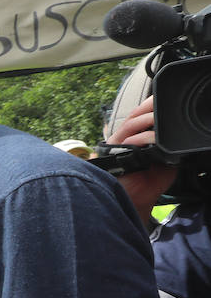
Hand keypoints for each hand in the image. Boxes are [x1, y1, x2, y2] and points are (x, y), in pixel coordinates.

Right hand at [109, 95, 176, 220]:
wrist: (138, 200)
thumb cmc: (150, 182)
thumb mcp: (167, 160)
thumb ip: (171, 146)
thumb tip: (184, 136)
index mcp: (138, 136)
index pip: (144, 116)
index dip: (152, 106)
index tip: (167, 98)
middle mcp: (126, 137)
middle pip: (137, 114)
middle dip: (150, 104)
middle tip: (165, 97)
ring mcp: (119, 142)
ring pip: (132, 122)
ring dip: (148, 115)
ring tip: (162, 111)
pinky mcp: (114, 151)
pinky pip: (129, 137)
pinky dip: (142, 134)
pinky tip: (154, 132)